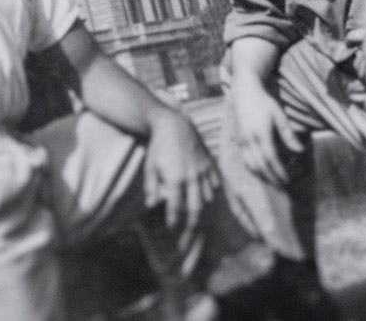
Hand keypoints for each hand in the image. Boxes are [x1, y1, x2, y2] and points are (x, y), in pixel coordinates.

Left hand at [143, 108, 220, 249]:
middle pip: (195, 210)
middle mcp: (192, 176)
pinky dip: (211, 195)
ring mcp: (203, 170)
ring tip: (195, 221)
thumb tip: (150, 206)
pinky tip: (205, 199)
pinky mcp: (210, 163)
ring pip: (208, 199)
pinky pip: (215, 185)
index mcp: (175, 177)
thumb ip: (151, 187)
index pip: (176, 208)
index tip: (170, 230)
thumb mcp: (150, 166)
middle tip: (186, 243)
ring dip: (202, 212)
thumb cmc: (159, 146)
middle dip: (191, 229)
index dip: (173, 222)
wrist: (174, 123)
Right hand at [231, 75, 302, 184]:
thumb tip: (299, 151)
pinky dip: (253, 168)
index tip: (287, 180)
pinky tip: (261, 171)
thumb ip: (288, 134)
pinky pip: (245, 159)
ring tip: (272, 181)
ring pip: (250, 165)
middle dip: (271, 177)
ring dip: (261, 175)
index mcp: (261, 133)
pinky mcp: (238, 139)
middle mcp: (249, 139)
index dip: (278, 172)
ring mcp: (242, 139)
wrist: (244, 91)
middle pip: (259, 165)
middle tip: (282, 186)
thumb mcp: (279, 115)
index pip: (270, 159)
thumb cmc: (264, 102)